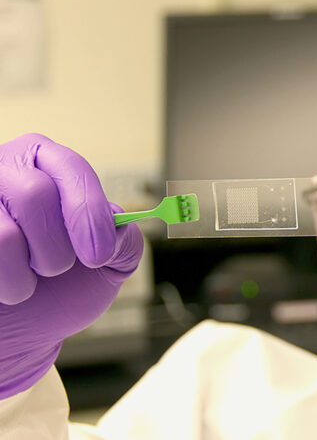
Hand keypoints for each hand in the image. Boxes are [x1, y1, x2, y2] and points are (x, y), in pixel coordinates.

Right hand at [0, 133, 142, 397]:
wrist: (19, 329)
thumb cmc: (62, 290)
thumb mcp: (108, 266)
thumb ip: (126, 242)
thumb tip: (120, 225)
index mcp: (49, 166)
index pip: (72, 168)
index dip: (89, 213)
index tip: (99, 256)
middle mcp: (6, 170)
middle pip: (34, 194)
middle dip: (56, 250)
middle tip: (56, 271)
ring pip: (4, 233)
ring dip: (25, 275)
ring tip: (26, 281)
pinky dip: (3, 284)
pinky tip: (1, 283)